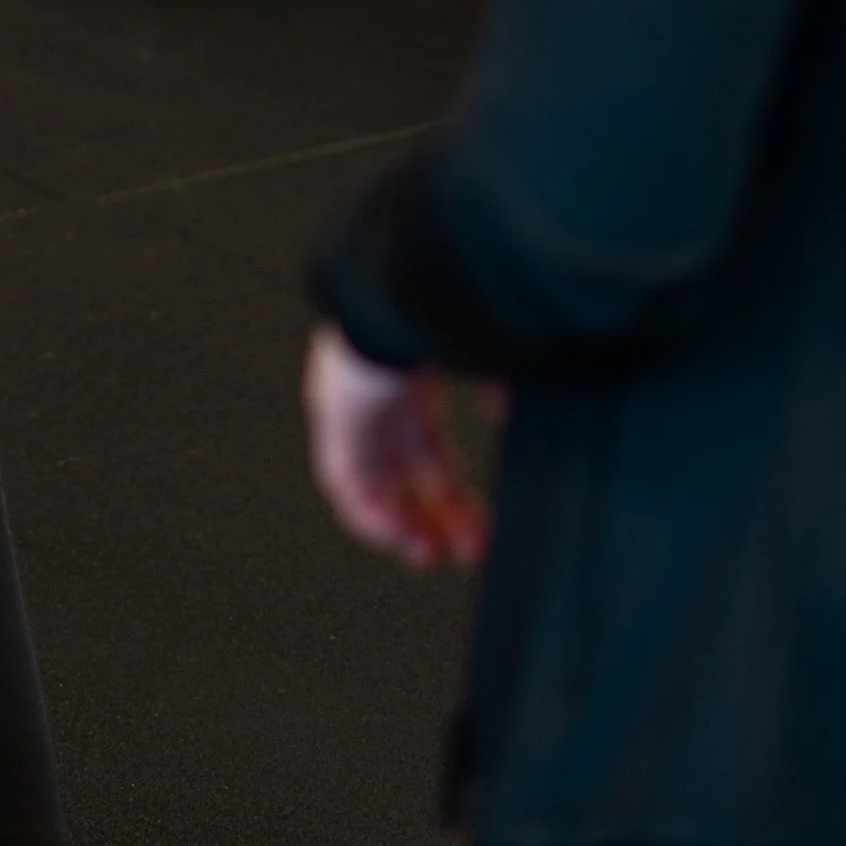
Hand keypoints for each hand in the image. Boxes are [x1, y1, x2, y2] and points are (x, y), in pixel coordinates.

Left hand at [304, 324, 489, 568]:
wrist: (410, 288)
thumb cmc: (453, 311)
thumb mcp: (491, 355)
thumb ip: (503, 385)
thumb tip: (510, 413)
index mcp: (412, 383)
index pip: (429, 453)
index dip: (455, 495)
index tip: (482, 530)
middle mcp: (377, 400)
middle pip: (404, 475)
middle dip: (437, 518)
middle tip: (466, 553)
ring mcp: (352, 410)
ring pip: (374, 484)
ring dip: (403, 524)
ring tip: (430, 556)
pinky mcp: (335, 420)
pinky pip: (343, 481)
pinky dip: (368, 513)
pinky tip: (399, 536)